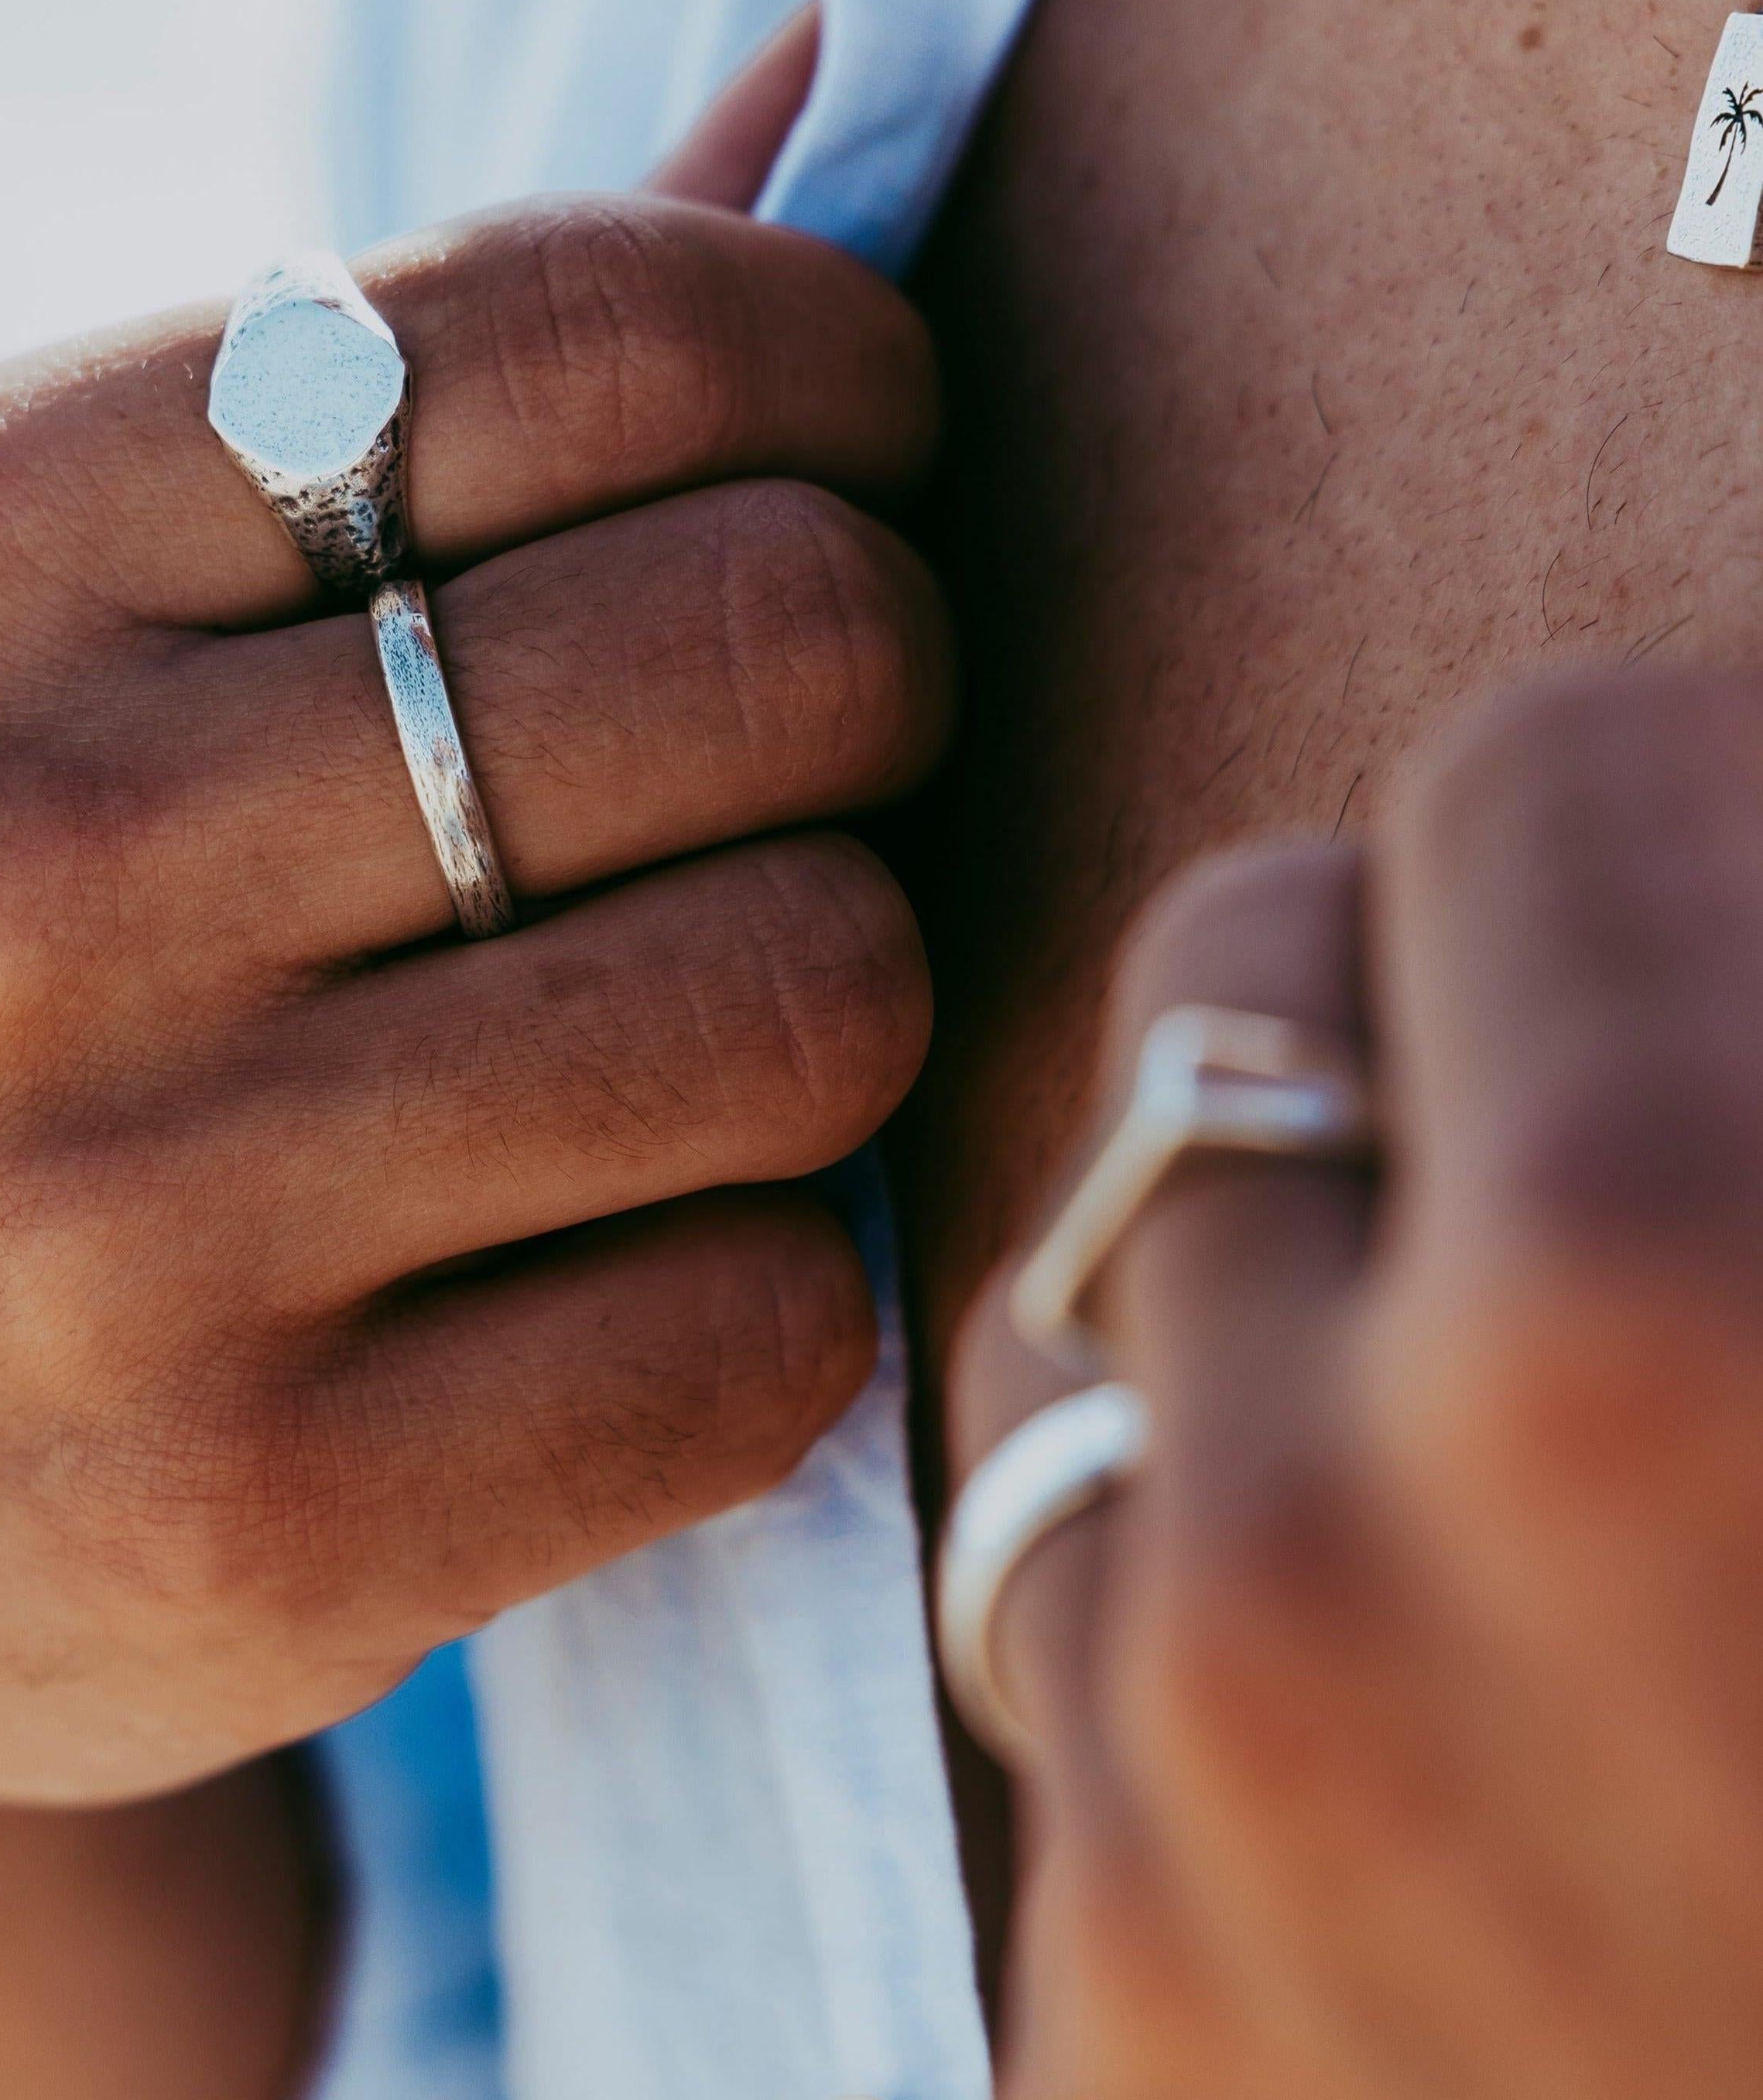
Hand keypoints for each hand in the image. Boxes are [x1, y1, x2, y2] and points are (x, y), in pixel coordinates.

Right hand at [0, 192, 948, 1816]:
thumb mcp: (44, 609)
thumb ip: (426, 365)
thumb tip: (826, 83)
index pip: (601, 330)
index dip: (838, 375)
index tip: (849, 460)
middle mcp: (17, 866)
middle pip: (777, 651)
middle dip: (885, 679)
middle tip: (811, 753)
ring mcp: (125, 1224)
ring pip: (815, 995)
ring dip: (848, 990)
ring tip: (714, 1008)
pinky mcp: (259, 1529)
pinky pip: (769, 1326)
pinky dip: (783, 1277)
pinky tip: (640, 1258)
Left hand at [953, 666, 1762, 2099]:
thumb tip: (1737, 867)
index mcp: (1667, 1301)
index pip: (1517, 782)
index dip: (1689, 823)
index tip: (1758, 889)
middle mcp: (1333, 1546)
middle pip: (1236, 981)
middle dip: (1428, 1012)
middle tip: (1610, 1130)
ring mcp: (1170, 1799)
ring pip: (1100, 1289)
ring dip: (1282, 1302)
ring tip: (1512, 1435)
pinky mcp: (1102, 2028)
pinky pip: (1064, 1623)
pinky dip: (1212, 1595)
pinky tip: (1431, 1714)